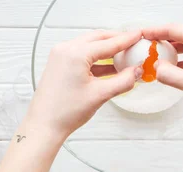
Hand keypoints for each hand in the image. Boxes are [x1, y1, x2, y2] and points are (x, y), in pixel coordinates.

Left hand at [27, 30, 141, 135]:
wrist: (44, 125)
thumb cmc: (64, 112)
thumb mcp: (100, 95)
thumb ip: (123, 80)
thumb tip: (136, 71)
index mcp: (75, 54)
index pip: (108, 43)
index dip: (127, 39)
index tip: (139, 35)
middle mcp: (65, 50)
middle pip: (98, 38)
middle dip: (117, 40)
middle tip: (134, 42)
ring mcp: (60, 56)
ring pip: (90, 46)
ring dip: (107, 49)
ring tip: (125, 55)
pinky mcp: (59, 64)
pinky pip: (82, 55)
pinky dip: (97, 58)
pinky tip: (110, 65)